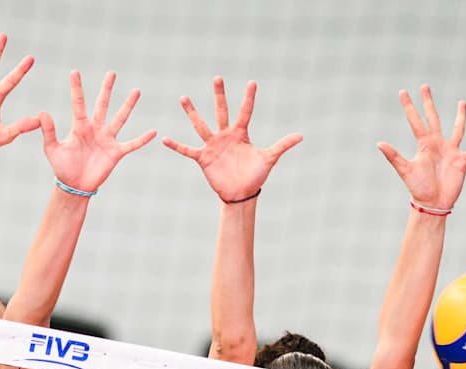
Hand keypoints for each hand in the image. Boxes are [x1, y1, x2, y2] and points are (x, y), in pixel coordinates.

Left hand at [40, 70, 155, 193]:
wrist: (74, 186)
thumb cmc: (62, 168)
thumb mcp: (52, 149)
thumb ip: (49, 131)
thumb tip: (42, 112)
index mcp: (80, 127)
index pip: (78, 103)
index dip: (77, 88)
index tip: (75, 71)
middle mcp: (95, 129)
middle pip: (102, 105)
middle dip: (106, 89)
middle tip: (111, 73)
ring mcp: (107, 140)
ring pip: (120, 118)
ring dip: (128, 105)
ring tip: (136, 91)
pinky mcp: (116, 153)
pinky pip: (131, 144)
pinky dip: (142, 139)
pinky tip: (153, 132)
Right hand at [163, 78, 301, 202]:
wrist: (241, 193)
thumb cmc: (255, 175)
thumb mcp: (269, 158)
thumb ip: (282, 145)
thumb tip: (301, 135)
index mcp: (241, 133)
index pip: (245, 111)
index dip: (249, 98)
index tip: (252, 82)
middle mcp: (225, 135)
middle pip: (221, 110)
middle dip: (220, 95)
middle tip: (218, 78)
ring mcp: (213, 145)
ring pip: (201, 125)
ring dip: (192, 112)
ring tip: (184, 97)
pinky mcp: (203, 158)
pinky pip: (187, 150)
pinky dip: (176, 146)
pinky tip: (164, 139)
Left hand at [377, 85, 465, 211]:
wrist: (433, 203)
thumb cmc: (418, 188)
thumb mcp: (406, 170)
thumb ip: (394, 156)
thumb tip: (379, 143)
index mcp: (424, 144)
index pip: (416, 120)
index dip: (409, 107)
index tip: (402, 92)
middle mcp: (437, 144)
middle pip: (434, 118)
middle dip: (428, 103)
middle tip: (425, 86)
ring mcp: (450, 151)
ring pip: (457, 129)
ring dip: (460, 116)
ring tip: (462, 102)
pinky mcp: (462, 161)